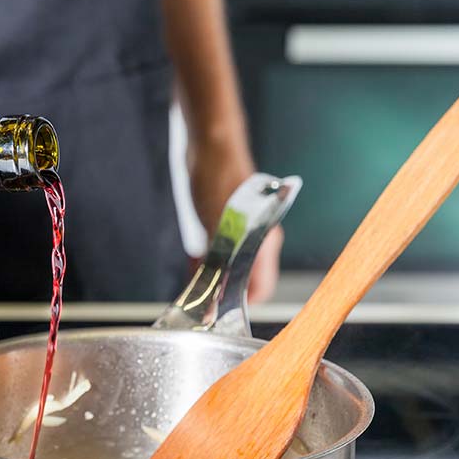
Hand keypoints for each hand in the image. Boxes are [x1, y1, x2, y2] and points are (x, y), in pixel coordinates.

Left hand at [188, 142, 282, 303]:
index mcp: (264, 242)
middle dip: (224, 291)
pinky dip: (208, 258)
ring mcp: (244, 230)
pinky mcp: (228, 221)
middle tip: (202, 300)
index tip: (222, 314)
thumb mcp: (217, 224)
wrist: (212, 144)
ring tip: (194, 281)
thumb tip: (217, 286)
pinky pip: (221, 249)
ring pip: (231, 264)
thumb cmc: (220, 177)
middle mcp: (258, 239)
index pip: (262, 287)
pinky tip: (194, 259)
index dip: (243, 304)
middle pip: (246, 278)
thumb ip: (220, 257)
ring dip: (214, 275)